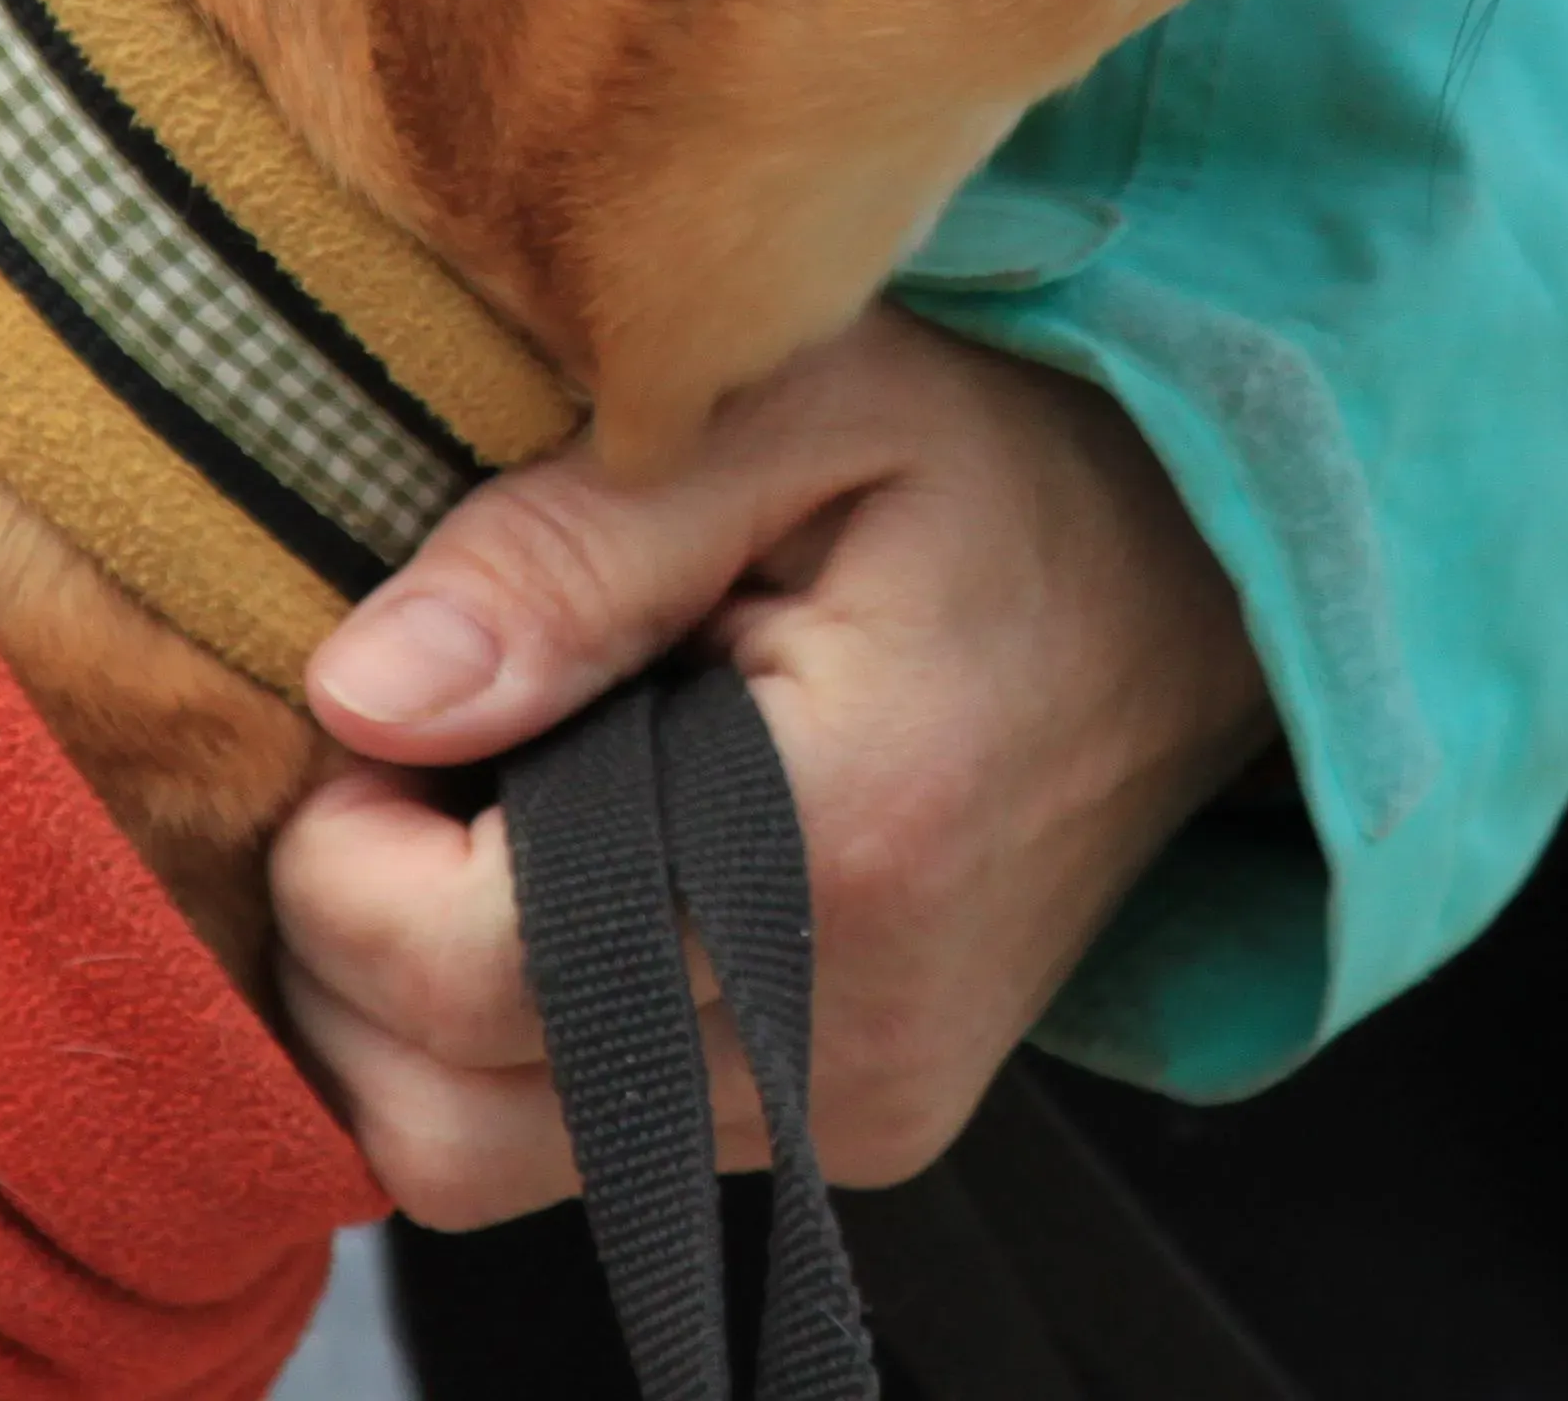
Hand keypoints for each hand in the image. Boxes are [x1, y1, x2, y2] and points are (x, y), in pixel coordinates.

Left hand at [268, 303, 1276, 1217]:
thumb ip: (572, 544)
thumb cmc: (1006, 455)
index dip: (344, 842)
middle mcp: (855, 1035)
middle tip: (421, 756)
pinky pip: (597, 1144)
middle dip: (355, 945)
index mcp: (840, 847)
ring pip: (493, 1162)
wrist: (1223, 581)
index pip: (454, 975)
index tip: (385, 696)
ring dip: (427, 1007)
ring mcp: (867, 1109)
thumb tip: (360, 691)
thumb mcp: (801, 405)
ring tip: (497, 809)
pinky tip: (585, 865)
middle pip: (440, 1120)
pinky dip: (528, 1033)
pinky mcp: (866, 1131)